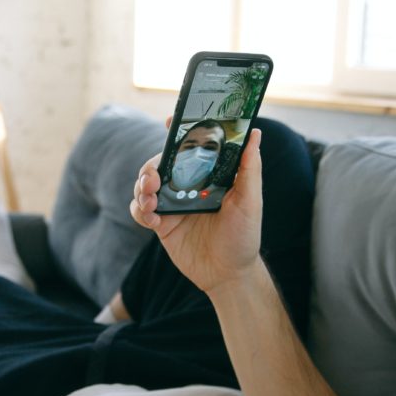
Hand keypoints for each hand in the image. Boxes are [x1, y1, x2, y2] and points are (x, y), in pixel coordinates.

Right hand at [129, 122, 264, 295]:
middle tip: (154, 177)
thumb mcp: (250, 201)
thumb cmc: (244, 236)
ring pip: (144, 185)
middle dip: (151, 166)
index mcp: (207, 176)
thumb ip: (249, 168)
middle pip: (159, 164)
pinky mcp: (162, 224)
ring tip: (150, 198)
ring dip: (141, 187)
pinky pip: (140, 211)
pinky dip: (140, 210)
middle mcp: (186, 186)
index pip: (189, 147)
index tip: (170, 121)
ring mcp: (172, 205)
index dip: (177, 132)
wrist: (228, 274)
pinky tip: (151, 216)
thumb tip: (255, 134)